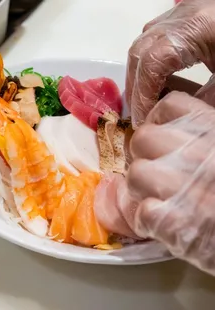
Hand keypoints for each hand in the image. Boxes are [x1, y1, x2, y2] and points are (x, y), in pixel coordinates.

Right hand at [126, 0, 214, 128]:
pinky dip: (147, 66)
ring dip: (139, 77)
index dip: (142, 94)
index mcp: (199, 26)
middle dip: (136, 89)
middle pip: (140, 51)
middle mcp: (184, 16)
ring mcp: (180, 14)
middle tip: (140, 115)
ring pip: (142, 45)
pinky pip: (152, 41)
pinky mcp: (182, 19)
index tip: (142, 120)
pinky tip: (156, 84)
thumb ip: (202, 102)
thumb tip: (172, 118)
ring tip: (144, 102)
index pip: (154, 61)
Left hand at [127, 91, 214, 274]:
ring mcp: (181, 188)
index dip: (158, 119)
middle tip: (156, 167)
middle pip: (142, 138)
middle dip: (145, 154)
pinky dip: (146, 219)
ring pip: (136, 173)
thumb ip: (207, 135)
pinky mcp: (171, 221)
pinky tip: (161, 221)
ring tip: (157, 195)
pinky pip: (141, 211)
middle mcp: (196, 154)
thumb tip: (175, 127)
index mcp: (214, 131)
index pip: (170, 106)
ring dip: (141, 187)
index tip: (161, 133)